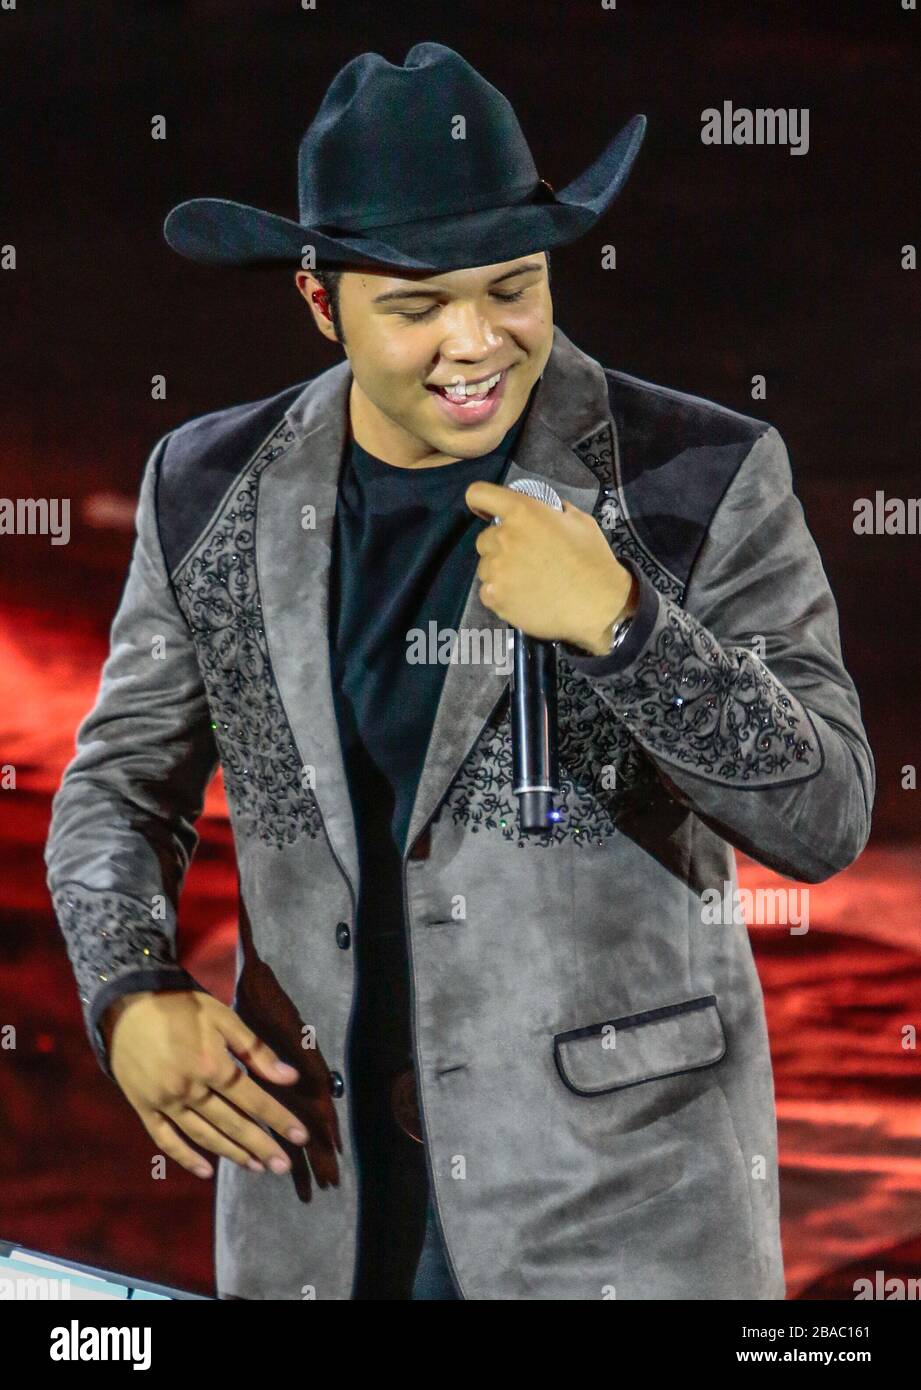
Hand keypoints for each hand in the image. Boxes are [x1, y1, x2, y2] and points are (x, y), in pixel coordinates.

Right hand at [101, 991, 307, 1179]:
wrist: (127, 1005)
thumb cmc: (181, 1006)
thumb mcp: (223, 1018)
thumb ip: (255, 1050)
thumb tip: (290, 1077)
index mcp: (212, 1066)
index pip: (254, 1100)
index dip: (279, 1119)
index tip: (301, 1137)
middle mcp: (190, 1090)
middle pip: (233, 1124)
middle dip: (261, 1146)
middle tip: (283, 1166)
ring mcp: (165, 1103)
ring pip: (204, 1136)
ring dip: (232, 1154)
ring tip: (256, 1167)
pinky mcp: (145, 1108)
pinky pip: (166, 1140)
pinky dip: (186, 1158)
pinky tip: (205, 1171)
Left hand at [466, 481, 634, 654]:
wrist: (597, 605)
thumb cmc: (592, 560)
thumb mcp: (579, 521)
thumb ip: (553, 511)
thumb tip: (545, 509)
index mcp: (522, 512)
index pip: (479, 494)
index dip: (480, 503)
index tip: (487, 513)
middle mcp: (503, 537)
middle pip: (484, 538)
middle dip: (500, 546)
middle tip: (524, 558)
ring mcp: (496, 569)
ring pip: (486, 567)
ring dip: (500, 571)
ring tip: (526, 582)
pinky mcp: (495, 596)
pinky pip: (488, 591)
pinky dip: (501, 594)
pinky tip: (523, 598)